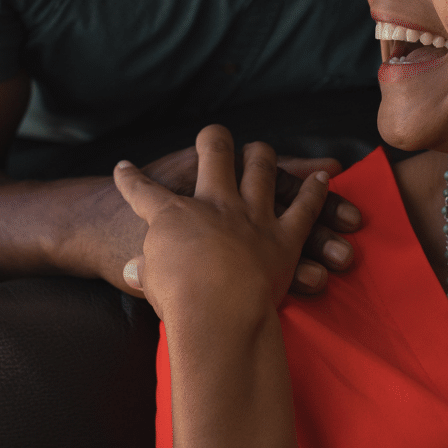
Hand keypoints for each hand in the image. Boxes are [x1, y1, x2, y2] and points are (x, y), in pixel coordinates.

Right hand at [112, 125, 330, 321]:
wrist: (215, 311)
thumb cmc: (176, 301)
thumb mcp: (147, 284)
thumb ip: (142, 270)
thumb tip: (131, 271)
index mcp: (173, 215)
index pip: (142, 190)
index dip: (129, 179)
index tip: (123, 168)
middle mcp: (215, 204)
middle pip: (214, 155)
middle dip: (213, 141)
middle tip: (214, 136)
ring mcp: (251, 216)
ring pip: (262, 169)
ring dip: (262, 156)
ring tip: (260, 149)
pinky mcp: (283, 238)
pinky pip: (306, 206)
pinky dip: (316, 190)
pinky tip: (324, 173)